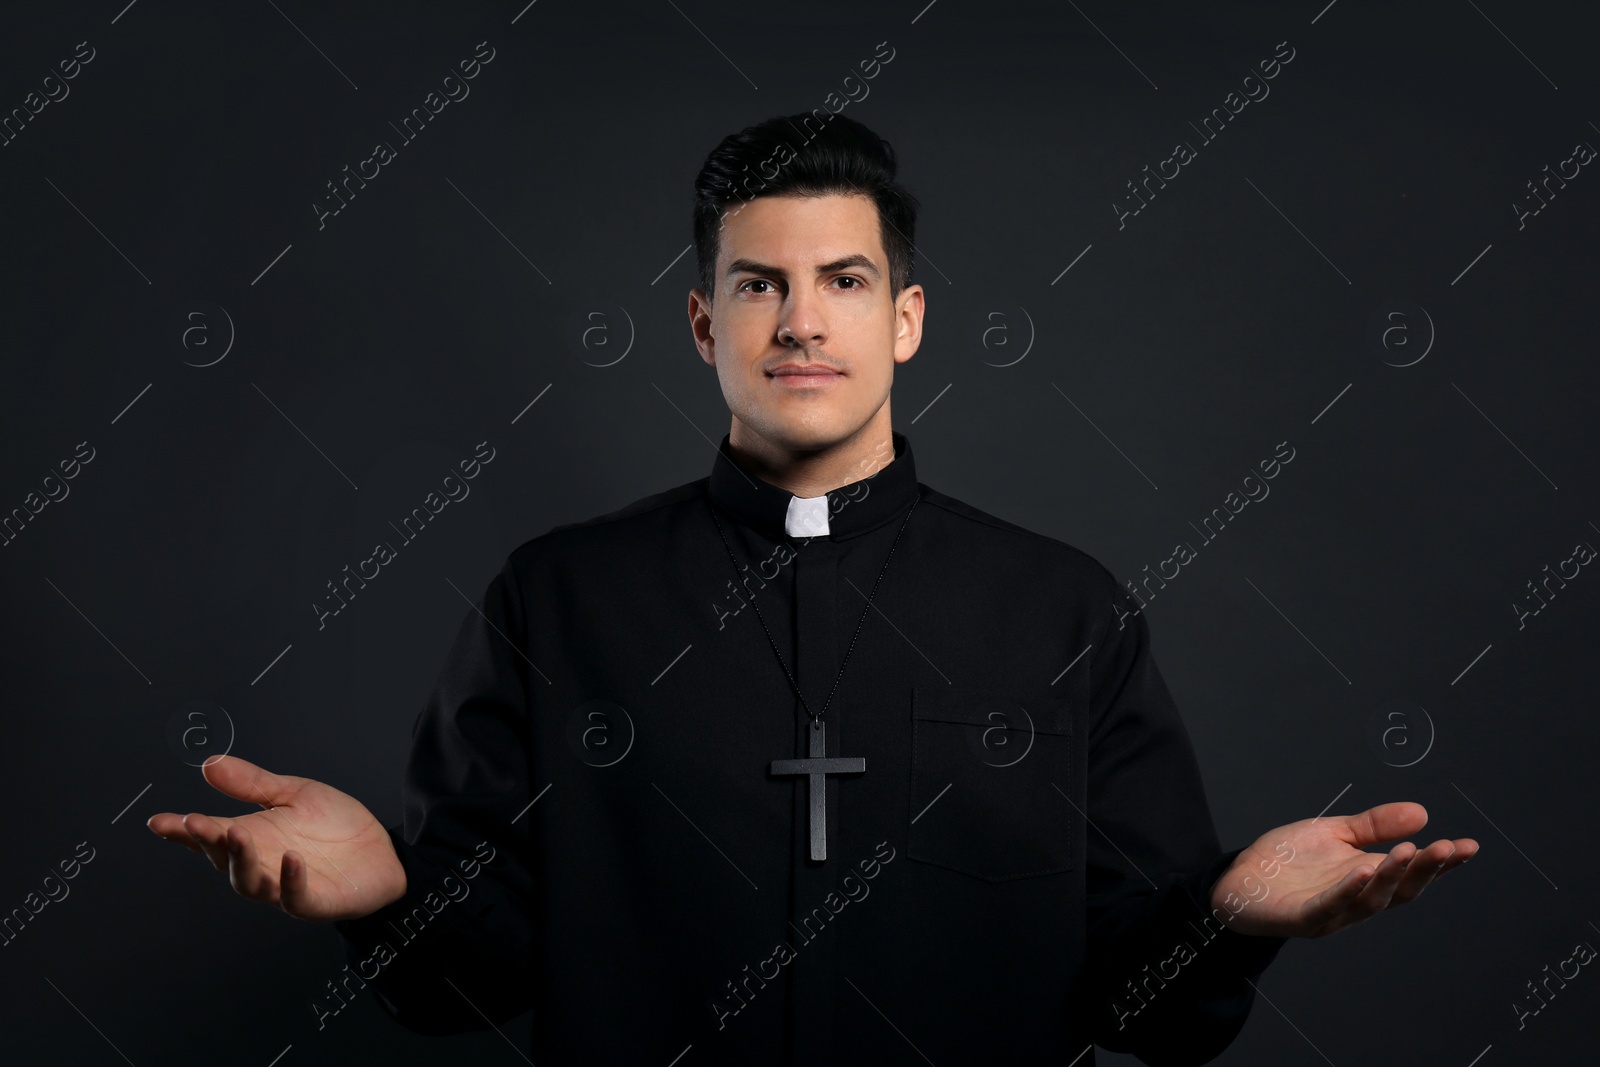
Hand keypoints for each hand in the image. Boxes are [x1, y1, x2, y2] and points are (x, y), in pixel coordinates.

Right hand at [147, 754, 405, 923]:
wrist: (382, 853)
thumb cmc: (335, 827)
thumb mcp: (295, 794)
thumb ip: (253, 784)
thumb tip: (210, 764)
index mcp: (252, 837)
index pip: (211, 834)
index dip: (183, 831)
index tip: (159, 821)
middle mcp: (261, 864)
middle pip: (224, 858)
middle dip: (207, 841)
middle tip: (194, 822)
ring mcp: (284, 886)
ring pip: (250, 882)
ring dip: (241, 860)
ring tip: (236, 834)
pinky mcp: (314, 902)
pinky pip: (296, 897)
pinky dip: (290, 880)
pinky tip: (291, 860)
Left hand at [1208, 801, 1477, 937]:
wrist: (1238, 880)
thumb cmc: (1287, 860)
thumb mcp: (1334, 833)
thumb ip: (1374, 826)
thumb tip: (1422, 813)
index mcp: (1367, 879)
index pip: (1412, 874)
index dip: (1441, 864)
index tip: (1468, 846)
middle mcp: (1356, 901)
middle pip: (1401, 890)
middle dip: (1427, 870)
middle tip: (1448, 848)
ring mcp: (1332, 913)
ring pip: (1371, 899)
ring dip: (1392, 876)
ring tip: (1411, 851)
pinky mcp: (1302, 917)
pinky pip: (1330, 906)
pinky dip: (1349, 890)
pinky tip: (1363, 871)